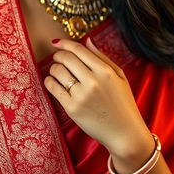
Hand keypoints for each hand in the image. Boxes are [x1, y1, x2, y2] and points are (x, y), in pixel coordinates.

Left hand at [44, 37, 153, 160]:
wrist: (124, 133)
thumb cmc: (123, 104)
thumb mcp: (119, 77)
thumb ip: (103, 57)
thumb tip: (87, 40)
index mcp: (105, 71)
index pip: (79, 50)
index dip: (65, 43)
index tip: (57, 43)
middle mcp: (93, 81)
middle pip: (66, 58)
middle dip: (58, 55)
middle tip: (57, 58)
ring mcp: (81, 95)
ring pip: (57, 71)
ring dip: (53, 68)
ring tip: (56, 71)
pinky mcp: (72, 108)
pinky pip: (53, 88)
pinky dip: (49, 82)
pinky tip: (52, 81)